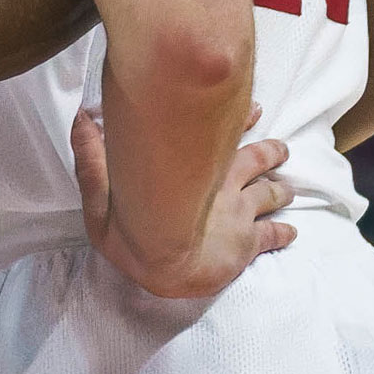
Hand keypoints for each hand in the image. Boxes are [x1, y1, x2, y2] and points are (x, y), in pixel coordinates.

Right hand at [76, 107, 294, 304]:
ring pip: (270, 193)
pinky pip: (272, 235)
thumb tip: (81, 118)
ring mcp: (239, 216)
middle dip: (271, 152)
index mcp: (196, 168)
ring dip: (282, 188)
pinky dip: (284, 232)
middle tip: (283, 148)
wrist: (165, 262)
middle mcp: (223, 186)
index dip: (240, 122)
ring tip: (290, 188)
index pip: (223, 136)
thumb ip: (93, 159)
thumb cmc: (132, 232)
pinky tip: (292, 233)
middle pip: (255, 160)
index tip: (254, 111)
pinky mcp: (247, 245)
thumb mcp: (100, 197)